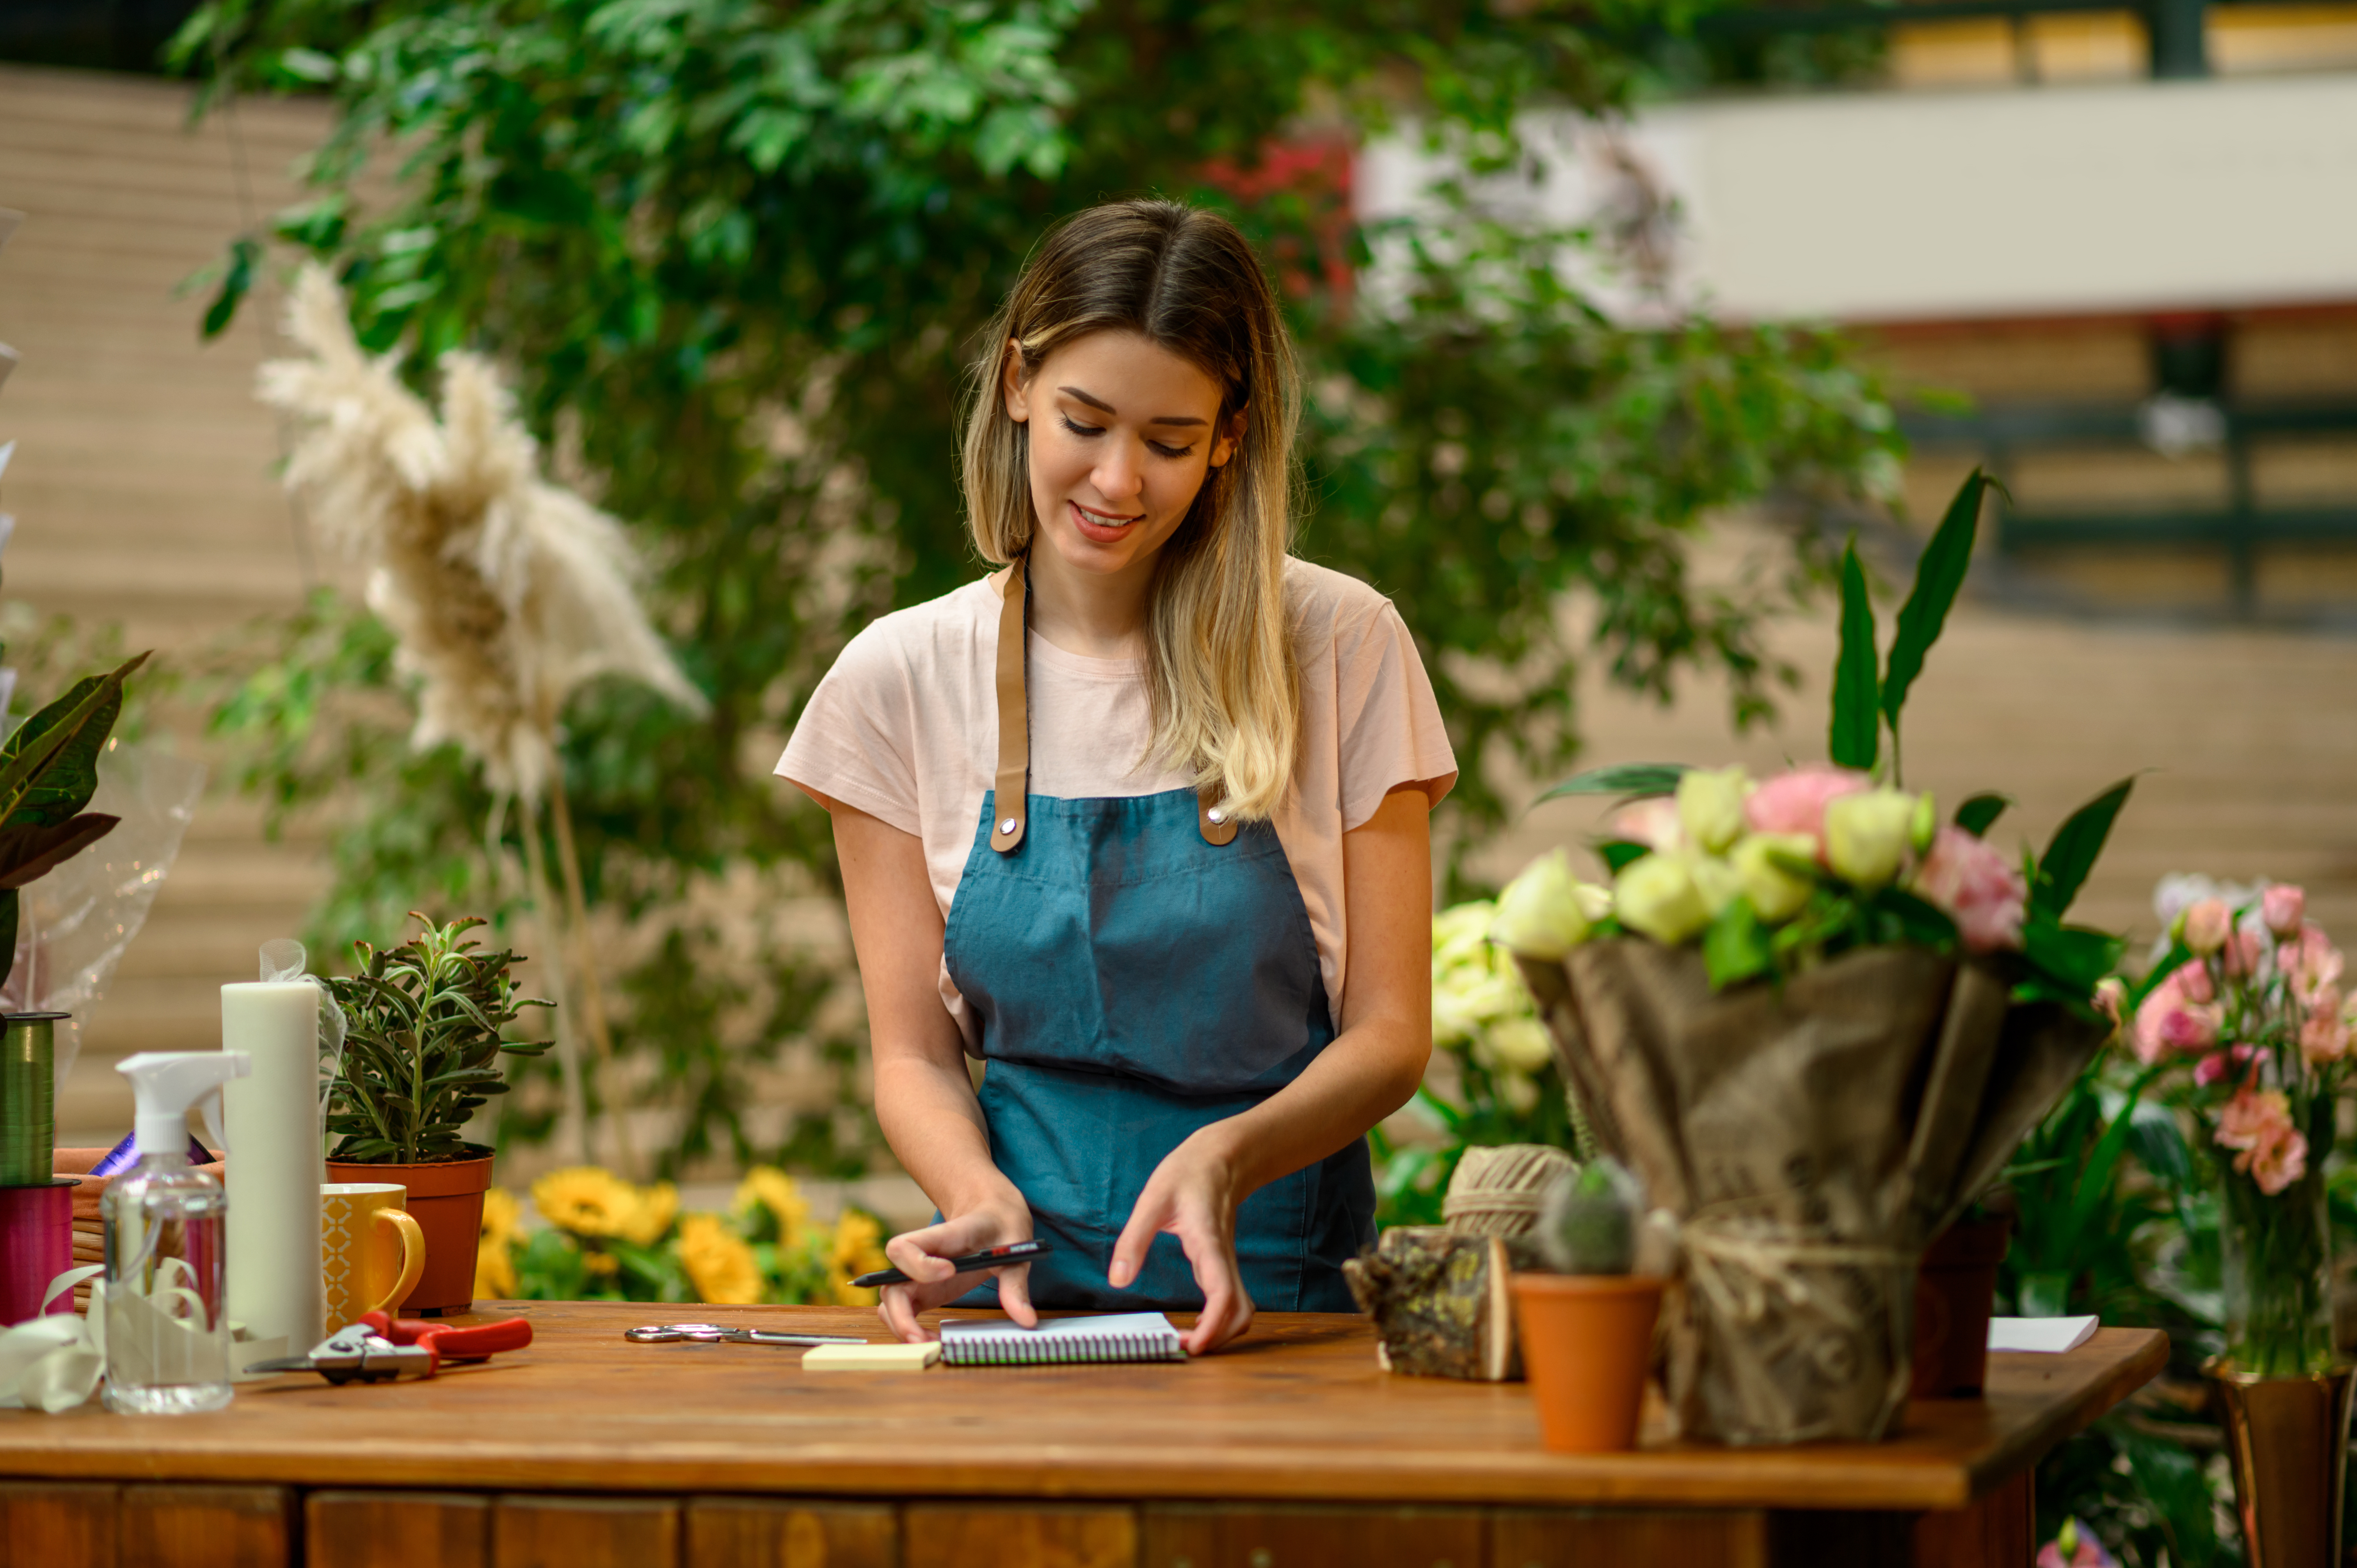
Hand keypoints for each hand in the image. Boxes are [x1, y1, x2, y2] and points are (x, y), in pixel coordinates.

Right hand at [875, 1199, 1036, 1342]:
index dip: (918, 1264)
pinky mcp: (922, 1291)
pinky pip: (902, 1312)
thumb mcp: (1015, 1251)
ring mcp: (918, 1275)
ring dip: (903, 1327)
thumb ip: (1015, 1286)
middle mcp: (920, 1257)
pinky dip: (910, 1329)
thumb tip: (1027, 1320)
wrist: (991, 1214)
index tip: (950, 1271)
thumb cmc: (1000, 1227)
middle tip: (928, 1338)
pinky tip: (935, 1340)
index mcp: (942, 1237)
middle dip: (901, 1315)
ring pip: (890, 1302)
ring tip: (933, 1343)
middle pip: (890, 1283)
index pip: (905, 1247)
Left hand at [1110, 1130, 1253, 1354]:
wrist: (1221, 1158)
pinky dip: (1220, 1319)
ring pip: (1240, 1310)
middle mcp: (1224, 1259)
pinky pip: (1231, 1301)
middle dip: (1217, 1339)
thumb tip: (1117, 1281)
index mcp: (1208, 1244)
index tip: (1193, 1346)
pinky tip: (1197, 1323)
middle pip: (1238, 1313)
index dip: (1212, 1327)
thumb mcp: (1152, 1201)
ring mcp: (1227, 1263)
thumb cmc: (1187, 1174)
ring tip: (1188, 1340)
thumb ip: (1133, 1241)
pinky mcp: (1223, 1264)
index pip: (1222, 1294)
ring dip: (1221, 1332)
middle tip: (1183, 1347)